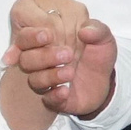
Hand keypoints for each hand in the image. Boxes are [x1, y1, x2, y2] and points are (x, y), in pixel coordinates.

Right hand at [4, 0, 117, 117]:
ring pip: (33, 79)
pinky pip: (47, 99)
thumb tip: (84, 31)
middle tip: (67, 54)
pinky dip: (55, 95)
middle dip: (42, 55)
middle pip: (26, 57)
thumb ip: (97, 30)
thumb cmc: (97, 54)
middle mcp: (40, 58)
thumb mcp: (103, 38)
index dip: (32, 34)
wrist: (104, 82)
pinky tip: (65, 91)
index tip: (48, 35)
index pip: (26, 32)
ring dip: (50, 75)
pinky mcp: (53, 98)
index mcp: (46, 37)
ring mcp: (45, 79)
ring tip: (71, 72)